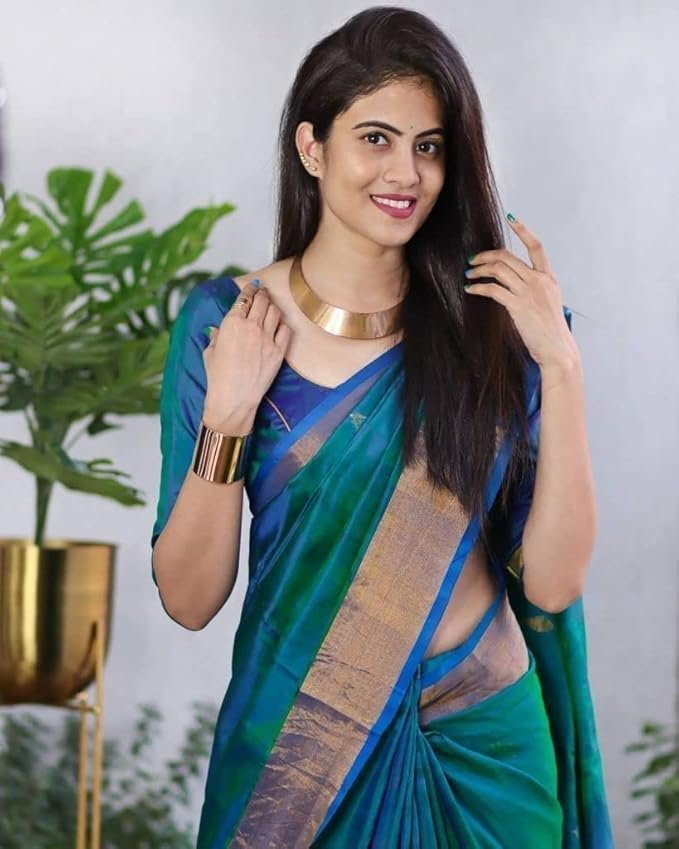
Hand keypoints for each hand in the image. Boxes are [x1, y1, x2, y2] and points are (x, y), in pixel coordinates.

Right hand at [202, 279, 291, 432]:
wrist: (233, 398)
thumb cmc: (218, 377)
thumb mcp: (210, 352)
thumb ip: (216, 336)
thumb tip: (217, 330)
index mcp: (232, 323)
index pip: (244, 298)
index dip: (249, 290)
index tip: (252, 287)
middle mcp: (251, 327)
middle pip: (262, 300)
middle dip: (262, 294)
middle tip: (262, 293)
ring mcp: (267, 338)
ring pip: (275, 312)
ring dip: (272, 307)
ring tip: (270, 307)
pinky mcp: (278, 351)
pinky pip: (286, 330)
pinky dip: (282, 325)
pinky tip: (279, 326)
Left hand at [463, 214, 578, 368]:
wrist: (557, 348)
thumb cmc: (550, 330)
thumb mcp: (548, 303)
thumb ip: (534, 289)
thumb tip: (514, 285)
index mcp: (548, 278)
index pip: (536, 247)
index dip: (523, 230)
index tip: (511, 218)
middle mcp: (539, 281)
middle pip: (508, 256)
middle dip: (486, 255)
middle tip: (473, 260)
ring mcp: (529, 292)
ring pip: (499, 269)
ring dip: (479, 270)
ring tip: (469, 274)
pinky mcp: (518, 306)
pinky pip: (493, 290)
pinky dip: (479, 288)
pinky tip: (471, 289)